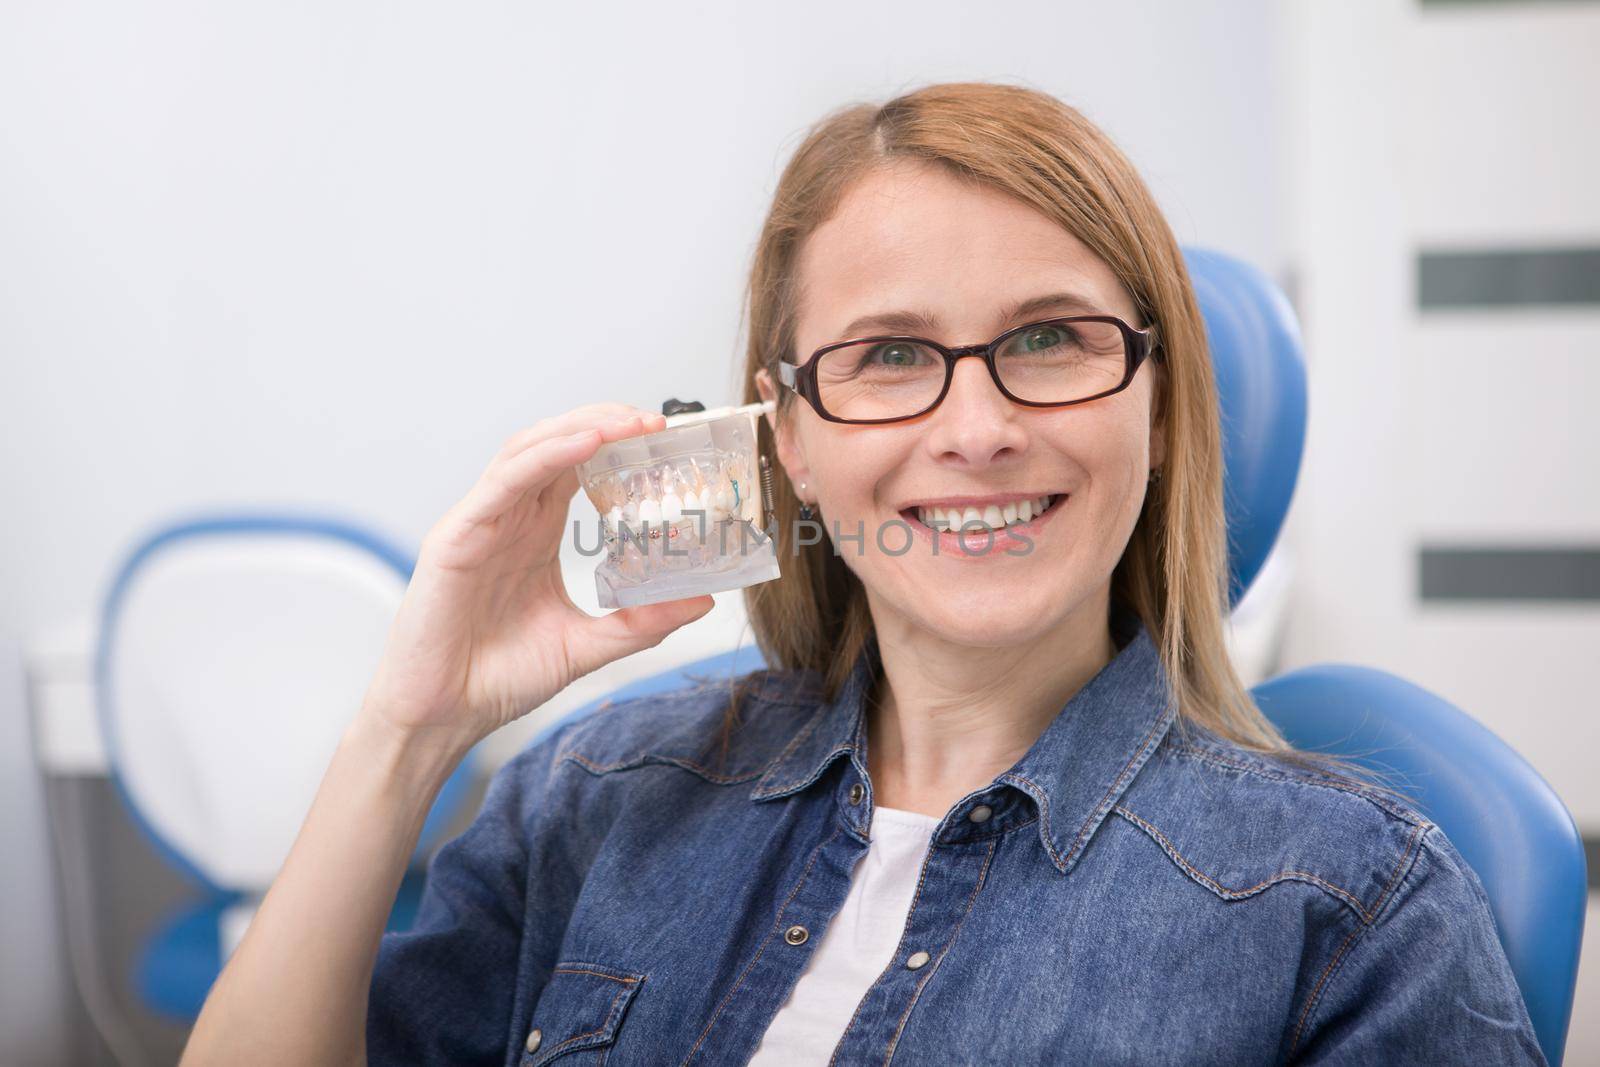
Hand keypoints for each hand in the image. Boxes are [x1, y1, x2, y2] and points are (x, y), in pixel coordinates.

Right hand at [358, 403, 713, 749]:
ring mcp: (480, 523)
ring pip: (529, 451)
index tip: (666, 438)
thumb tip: (701, 600)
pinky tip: (584, 444)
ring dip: (580, 427)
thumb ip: (640, 623)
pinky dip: (545, 456)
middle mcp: (509, 518)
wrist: (443, 718)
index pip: (578, 468)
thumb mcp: (587, 646)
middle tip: (655, 419)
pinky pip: (503, 483)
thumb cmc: (498, 676)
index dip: (618, 444)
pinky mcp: (455, 538)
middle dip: (605, 423)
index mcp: (536, 533)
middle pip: (556, 445)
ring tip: (628, 421)